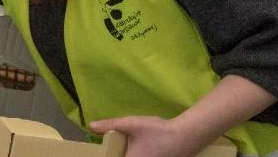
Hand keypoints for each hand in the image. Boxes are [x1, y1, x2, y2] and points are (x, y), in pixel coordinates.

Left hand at [90, 116, 208, 156]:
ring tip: (125, 147)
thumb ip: (110, 125)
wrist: (187, 135)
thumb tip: (91, 126)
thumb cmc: (157, 130)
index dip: (109, 156)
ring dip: (127, 154)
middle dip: (118, 154)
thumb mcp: (130, 124)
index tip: (106, 151)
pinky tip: (137, 149)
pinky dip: (136, 155)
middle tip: (115, 147)